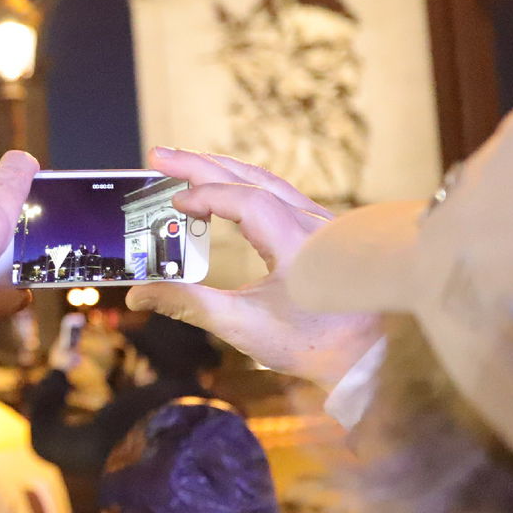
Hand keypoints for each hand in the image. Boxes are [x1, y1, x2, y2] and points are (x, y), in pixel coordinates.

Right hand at [125, 147, 381, 390]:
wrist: (371, 355)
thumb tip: (140, 294)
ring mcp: (319, 224)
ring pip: (266, 181)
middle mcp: (310, 224)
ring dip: (222, 170)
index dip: (204, 195)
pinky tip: (225, 190)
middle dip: (200, 164)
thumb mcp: (244, 326)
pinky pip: (277, 194)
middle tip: (159, 157)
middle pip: (250, 177)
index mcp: (295, 242)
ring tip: (184, 165)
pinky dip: (242, 184)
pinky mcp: (319, 232)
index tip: (172, 203)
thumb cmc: (316, 343)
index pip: (243, 199)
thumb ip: (188, 304)